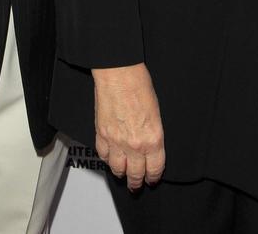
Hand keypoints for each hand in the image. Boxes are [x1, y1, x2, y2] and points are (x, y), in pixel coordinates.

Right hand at [92, 62, 164, 190]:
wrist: (118, 73)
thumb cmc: (139, 84)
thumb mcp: (156, 112)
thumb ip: (153, 133)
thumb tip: (150, 146)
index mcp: (153, 139)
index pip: (155, 169)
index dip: (153, 177)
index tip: (152, 179)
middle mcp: (135, 145)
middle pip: (135, 174)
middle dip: (136, 182)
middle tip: (136, 184)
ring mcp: (116, 141)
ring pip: (117, 169)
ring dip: (120, 173)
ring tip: (122, 174)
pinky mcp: (101, 134)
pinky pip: (103, 155)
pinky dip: (106, 159)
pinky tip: (109, 158)